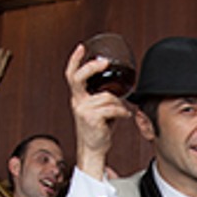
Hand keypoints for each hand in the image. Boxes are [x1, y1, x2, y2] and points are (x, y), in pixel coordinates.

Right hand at [65, 44, 131, 179]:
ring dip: (120, 104)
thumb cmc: (98, 129)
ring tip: (123, 112)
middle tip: (104, 63)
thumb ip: (103, 96)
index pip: (72, 75)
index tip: (82, 47)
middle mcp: (77, 102)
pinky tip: (124, 117)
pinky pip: (112, 108)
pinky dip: (122, 112)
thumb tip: (121, 86)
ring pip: (108, 97)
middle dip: (91, 67)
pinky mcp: (91, 119)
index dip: (75, 60)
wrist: (93, 149)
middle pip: (78, 78)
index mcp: (78, 97)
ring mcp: (83, 110)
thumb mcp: (97, 109)